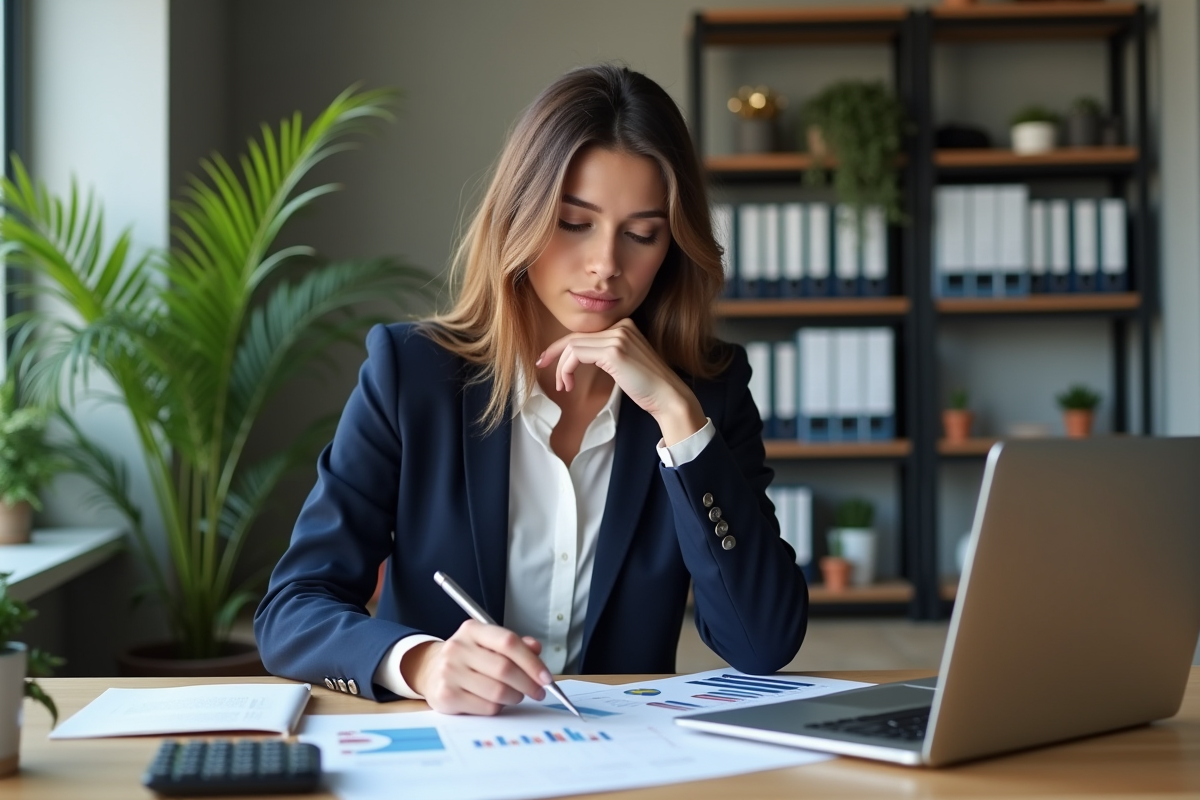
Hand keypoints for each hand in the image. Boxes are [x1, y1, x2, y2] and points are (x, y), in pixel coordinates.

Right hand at [401, 620, 551, 714]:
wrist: (431, 670)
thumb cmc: (469, 657)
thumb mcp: (490, 644)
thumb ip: (515, 645)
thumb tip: (536, 649)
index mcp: (473, 630)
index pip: (508, 642)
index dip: (532, 662)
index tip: (546, 677)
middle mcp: (458, 648)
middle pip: (505, 669)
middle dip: (528, 684)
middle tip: (538, 692)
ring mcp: (449, 672)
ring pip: (497, 691)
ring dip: (514, 697)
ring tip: (515, 695)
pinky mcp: (446, 695)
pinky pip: (485, 707)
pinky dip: (498, 707)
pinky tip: (495, 702)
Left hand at [536, 318, 706, 445]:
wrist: (668, 396)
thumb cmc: (647, 387)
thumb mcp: (623, 364)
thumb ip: (605, 354)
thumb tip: (577, 357)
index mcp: (625, 326)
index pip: (585, 334)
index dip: (562, 347)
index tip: (548, 359)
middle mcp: (621, 326)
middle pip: (576, 337)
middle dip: (554, 353)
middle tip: (540, 366)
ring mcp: (618, 336)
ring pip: (573, 346)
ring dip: (561, 368)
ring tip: (563, 387)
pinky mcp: (613, 351)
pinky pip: (577, 355)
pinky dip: (567, 369)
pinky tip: (569, 384)